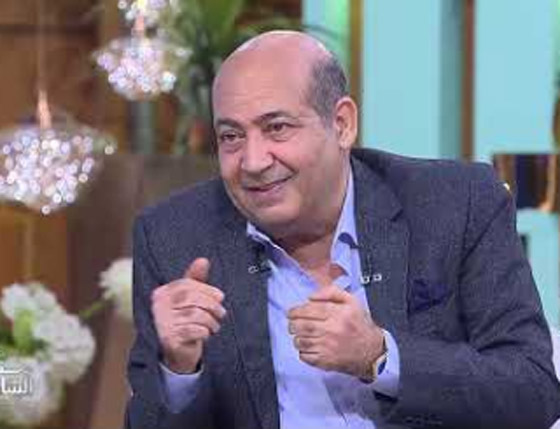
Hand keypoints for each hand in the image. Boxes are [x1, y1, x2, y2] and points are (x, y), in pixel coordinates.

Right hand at [151, 258, 225, 373]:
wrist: (178, 352)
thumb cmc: (186, 320)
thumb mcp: (190, 298)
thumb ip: (196, 278)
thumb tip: (203, 260)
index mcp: (162, 293)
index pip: (188, 285)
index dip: (208, 290)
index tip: (220, 297)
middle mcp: (158, 307)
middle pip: (192, 298)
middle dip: (212, 305)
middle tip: (221, 313)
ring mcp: (162, 323)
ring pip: (196, 315)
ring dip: (211, 321)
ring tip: (214, 325)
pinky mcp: (169, 339)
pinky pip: (195, 330)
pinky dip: (205, 332)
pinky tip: (206, 334)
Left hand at [288, 285, 383, 377]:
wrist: (372, 351)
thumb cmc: (359, 325)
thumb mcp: (351, 302)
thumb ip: (331, 292)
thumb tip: (310, 296)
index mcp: (339, 314)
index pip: (310, 309)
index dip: (296, 310)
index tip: (291, 312)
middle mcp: (333, 330)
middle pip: (302, 326)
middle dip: (292, 324)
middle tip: (292, 324)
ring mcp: (329, 348)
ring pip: (301, 341)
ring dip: (296, 337)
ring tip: (300, 335)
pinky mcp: (326, 362)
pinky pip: (305, 356)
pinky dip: (302, 351)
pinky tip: (308, 346)